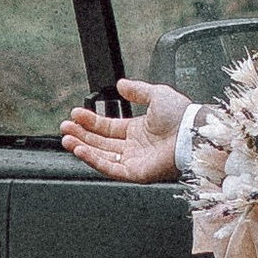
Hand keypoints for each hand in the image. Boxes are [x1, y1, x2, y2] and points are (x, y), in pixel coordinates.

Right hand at [58, 78, 190, 184]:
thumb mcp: (156, 94)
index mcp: (138, 130)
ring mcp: (134, 160)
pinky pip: (110, 168)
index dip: (90, 121)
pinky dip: (94, 160)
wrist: (192, 132)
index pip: (108, 127)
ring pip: (102, 156)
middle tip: (65, 128)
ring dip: (83, 147)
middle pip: (101, 142)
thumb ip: (137, 90)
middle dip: (81, 135)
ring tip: (67, 139)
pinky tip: (81, 150)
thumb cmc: (182, 116)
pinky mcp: (135, 173)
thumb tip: (120, 84)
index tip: (75, 114)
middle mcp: (134, 146)